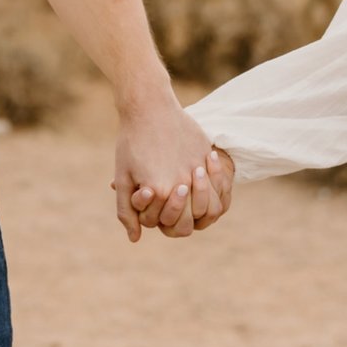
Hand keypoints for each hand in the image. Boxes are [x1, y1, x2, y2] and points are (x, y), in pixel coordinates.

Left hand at [111, 99, 231, 241]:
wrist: (148, 107)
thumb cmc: (130, 142)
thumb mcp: (123, 176)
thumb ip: (127, 211)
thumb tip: (135, 239)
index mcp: (160, 190)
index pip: (173, 226)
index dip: (165, 222)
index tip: (159, 208)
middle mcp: (183, 183)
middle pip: (193, 221)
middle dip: (182, 217)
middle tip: (174, 205)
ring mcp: (199, 168)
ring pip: (214, 207)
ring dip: (204, 207)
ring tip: (191, 195)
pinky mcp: (207, 154)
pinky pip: (223, 184)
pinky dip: (218, 190)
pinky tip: (205, 179)